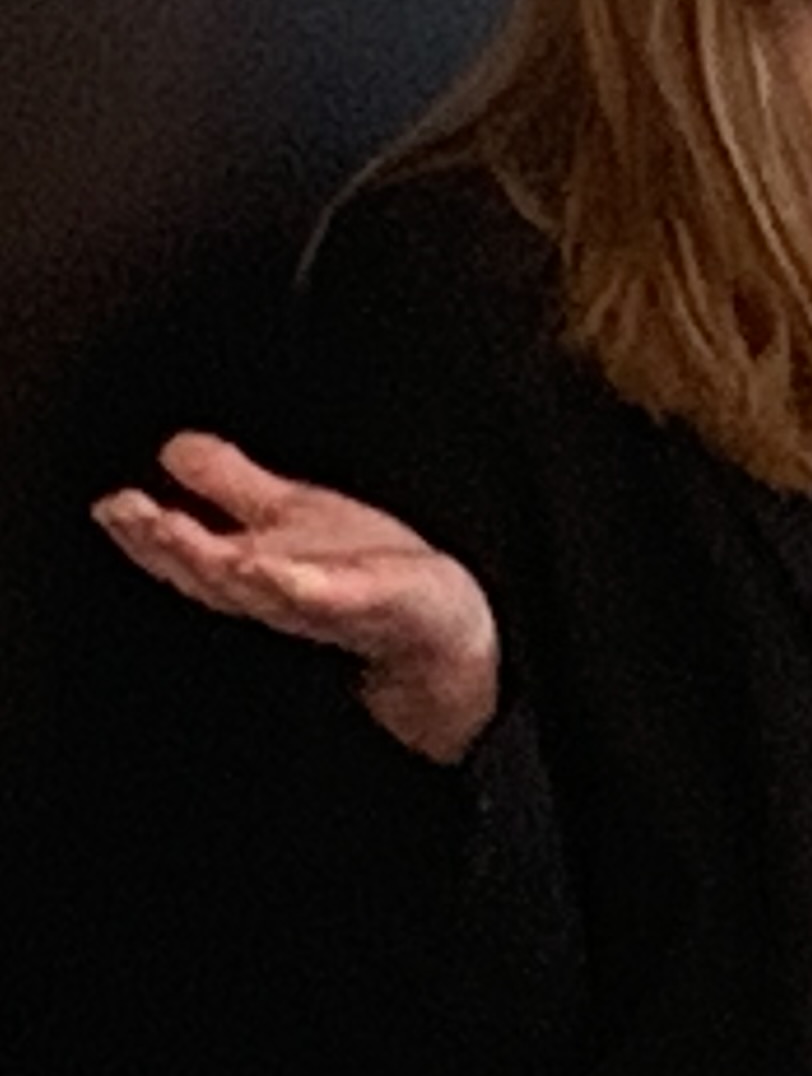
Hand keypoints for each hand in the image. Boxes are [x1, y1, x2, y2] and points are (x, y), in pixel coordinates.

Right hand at [93, 432, 501, 763]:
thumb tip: (171, 447)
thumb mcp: (291, 513)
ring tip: (180, 532)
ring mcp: (327, 605)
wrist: (440, 628)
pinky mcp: (377, 604)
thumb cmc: (362, 570)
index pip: (188, 552)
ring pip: (261, 589)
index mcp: (254, 568)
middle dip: (165, 546)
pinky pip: (333, 598)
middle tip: (126, 513)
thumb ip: (231, 485)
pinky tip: (274, 565)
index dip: (144, 533)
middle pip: (211, 574)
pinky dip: (301, 584)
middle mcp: (278, 593)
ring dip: (220, 564)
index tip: (108, 505)